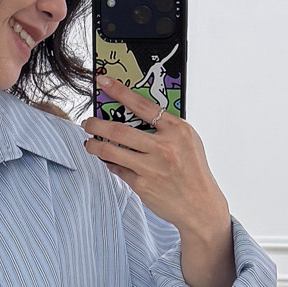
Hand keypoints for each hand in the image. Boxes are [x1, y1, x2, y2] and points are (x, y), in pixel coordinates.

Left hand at [82, 76, 235, 286]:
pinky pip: (118, 169)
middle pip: (119, 129)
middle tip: (87, 122)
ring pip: (111, 151)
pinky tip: (108, 160)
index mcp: (177, 130)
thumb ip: (166, 128)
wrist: (200, 205)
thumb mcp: (188, 141)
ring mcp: (151, 167)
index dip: (119, 91)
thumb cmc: (193, 170)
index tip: (103, 81)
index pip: (142, 105)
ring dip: (94, 145)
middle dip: (96, 124)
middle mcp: (164, 147)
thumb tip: (135, 115)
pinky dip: (110, 163)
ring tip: (89, 142)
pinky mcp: (142, 185)